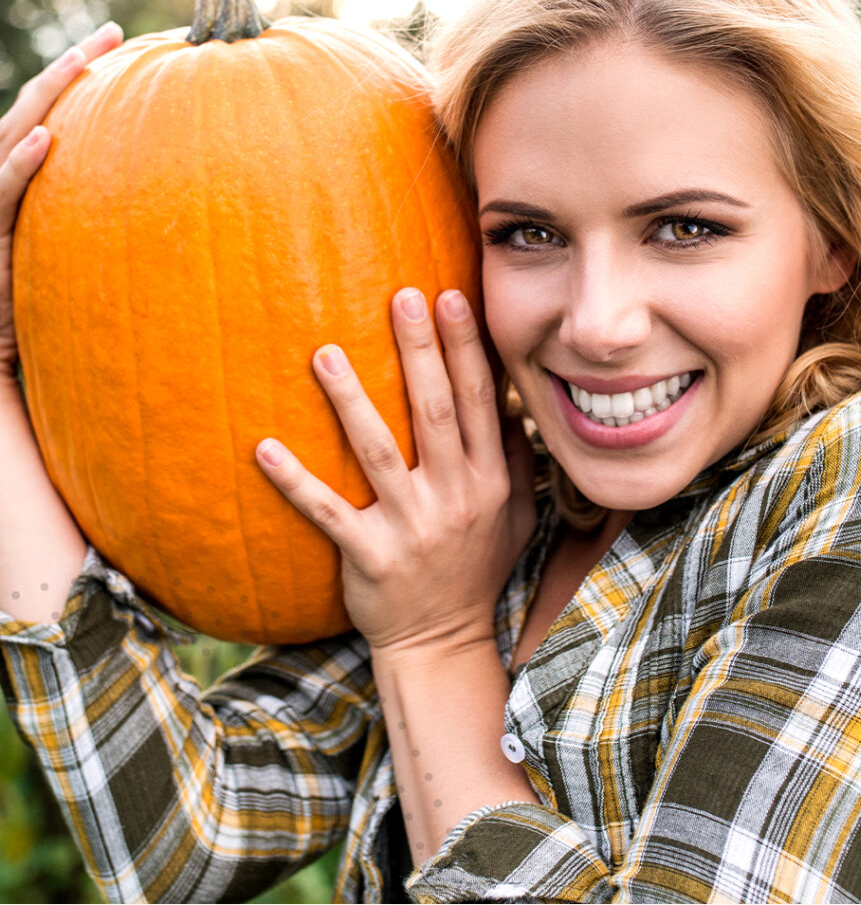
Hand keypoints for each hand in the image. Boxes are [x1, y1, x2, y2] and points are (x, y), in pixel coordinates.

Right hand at [0, 22, 123, 377]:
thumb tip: (181, 225)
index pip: (54, 123)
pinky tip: (46, 140)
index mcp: (29, 189)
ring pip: (11, 137)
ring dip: (47, 96)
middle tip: (114, 35)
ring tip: (85, 62)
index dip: (82, 86)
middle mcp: (3, 188)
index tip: (126, 51)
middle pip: (34, 113)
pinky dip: (18, 164)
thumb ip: (114, 234)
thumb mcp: (85, 266)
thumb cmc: (44, 318)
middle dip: (70, 70)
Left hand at [256, 287, 536, 652]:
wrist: (444, 641)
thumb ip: (513, 459)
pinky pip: (327, 512)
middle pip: (435, 412)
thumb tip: (507, 398)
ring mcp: (411, 527)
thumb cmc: (478, 568)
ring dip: (352, 401)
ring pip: (378, 452)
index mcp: (489, 481)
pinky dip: (296, 482)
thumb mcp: (517, 515)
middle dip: (421, 351)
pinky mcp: (369, 555)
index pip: (479, 402)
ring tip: (326, 352)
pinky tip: (265, 447)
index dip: (466, 349)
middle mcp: (455, 497)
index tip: (451, 298)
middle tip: (402, 297)